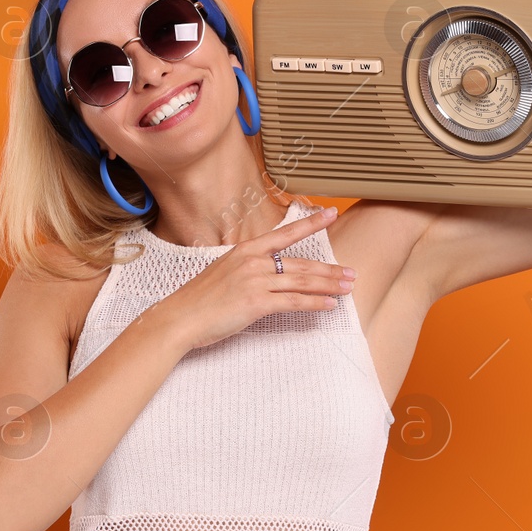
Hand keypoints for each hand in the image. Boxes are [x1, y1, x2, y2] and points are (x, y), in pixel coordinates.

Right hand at [154, 206, 355, 351]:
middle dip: (330, 269)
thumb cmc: (199, 300)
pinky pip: (294, 302)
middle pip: (301, 263)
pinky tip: (329, 305)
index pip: (285, 233)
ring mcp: (255, 281)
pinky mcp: (257, 303)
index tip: (331, 213)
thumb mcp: (223, 272)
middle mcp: (253, 261)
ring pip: (302, 281)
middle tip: (351, 273)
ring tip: (348, 287)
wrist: (180, 318)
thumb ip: (247, 268)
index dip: (311, 222)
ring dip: (329, 285)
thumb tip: (268, 273)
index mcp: (245, 250)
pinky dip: (315, 303)